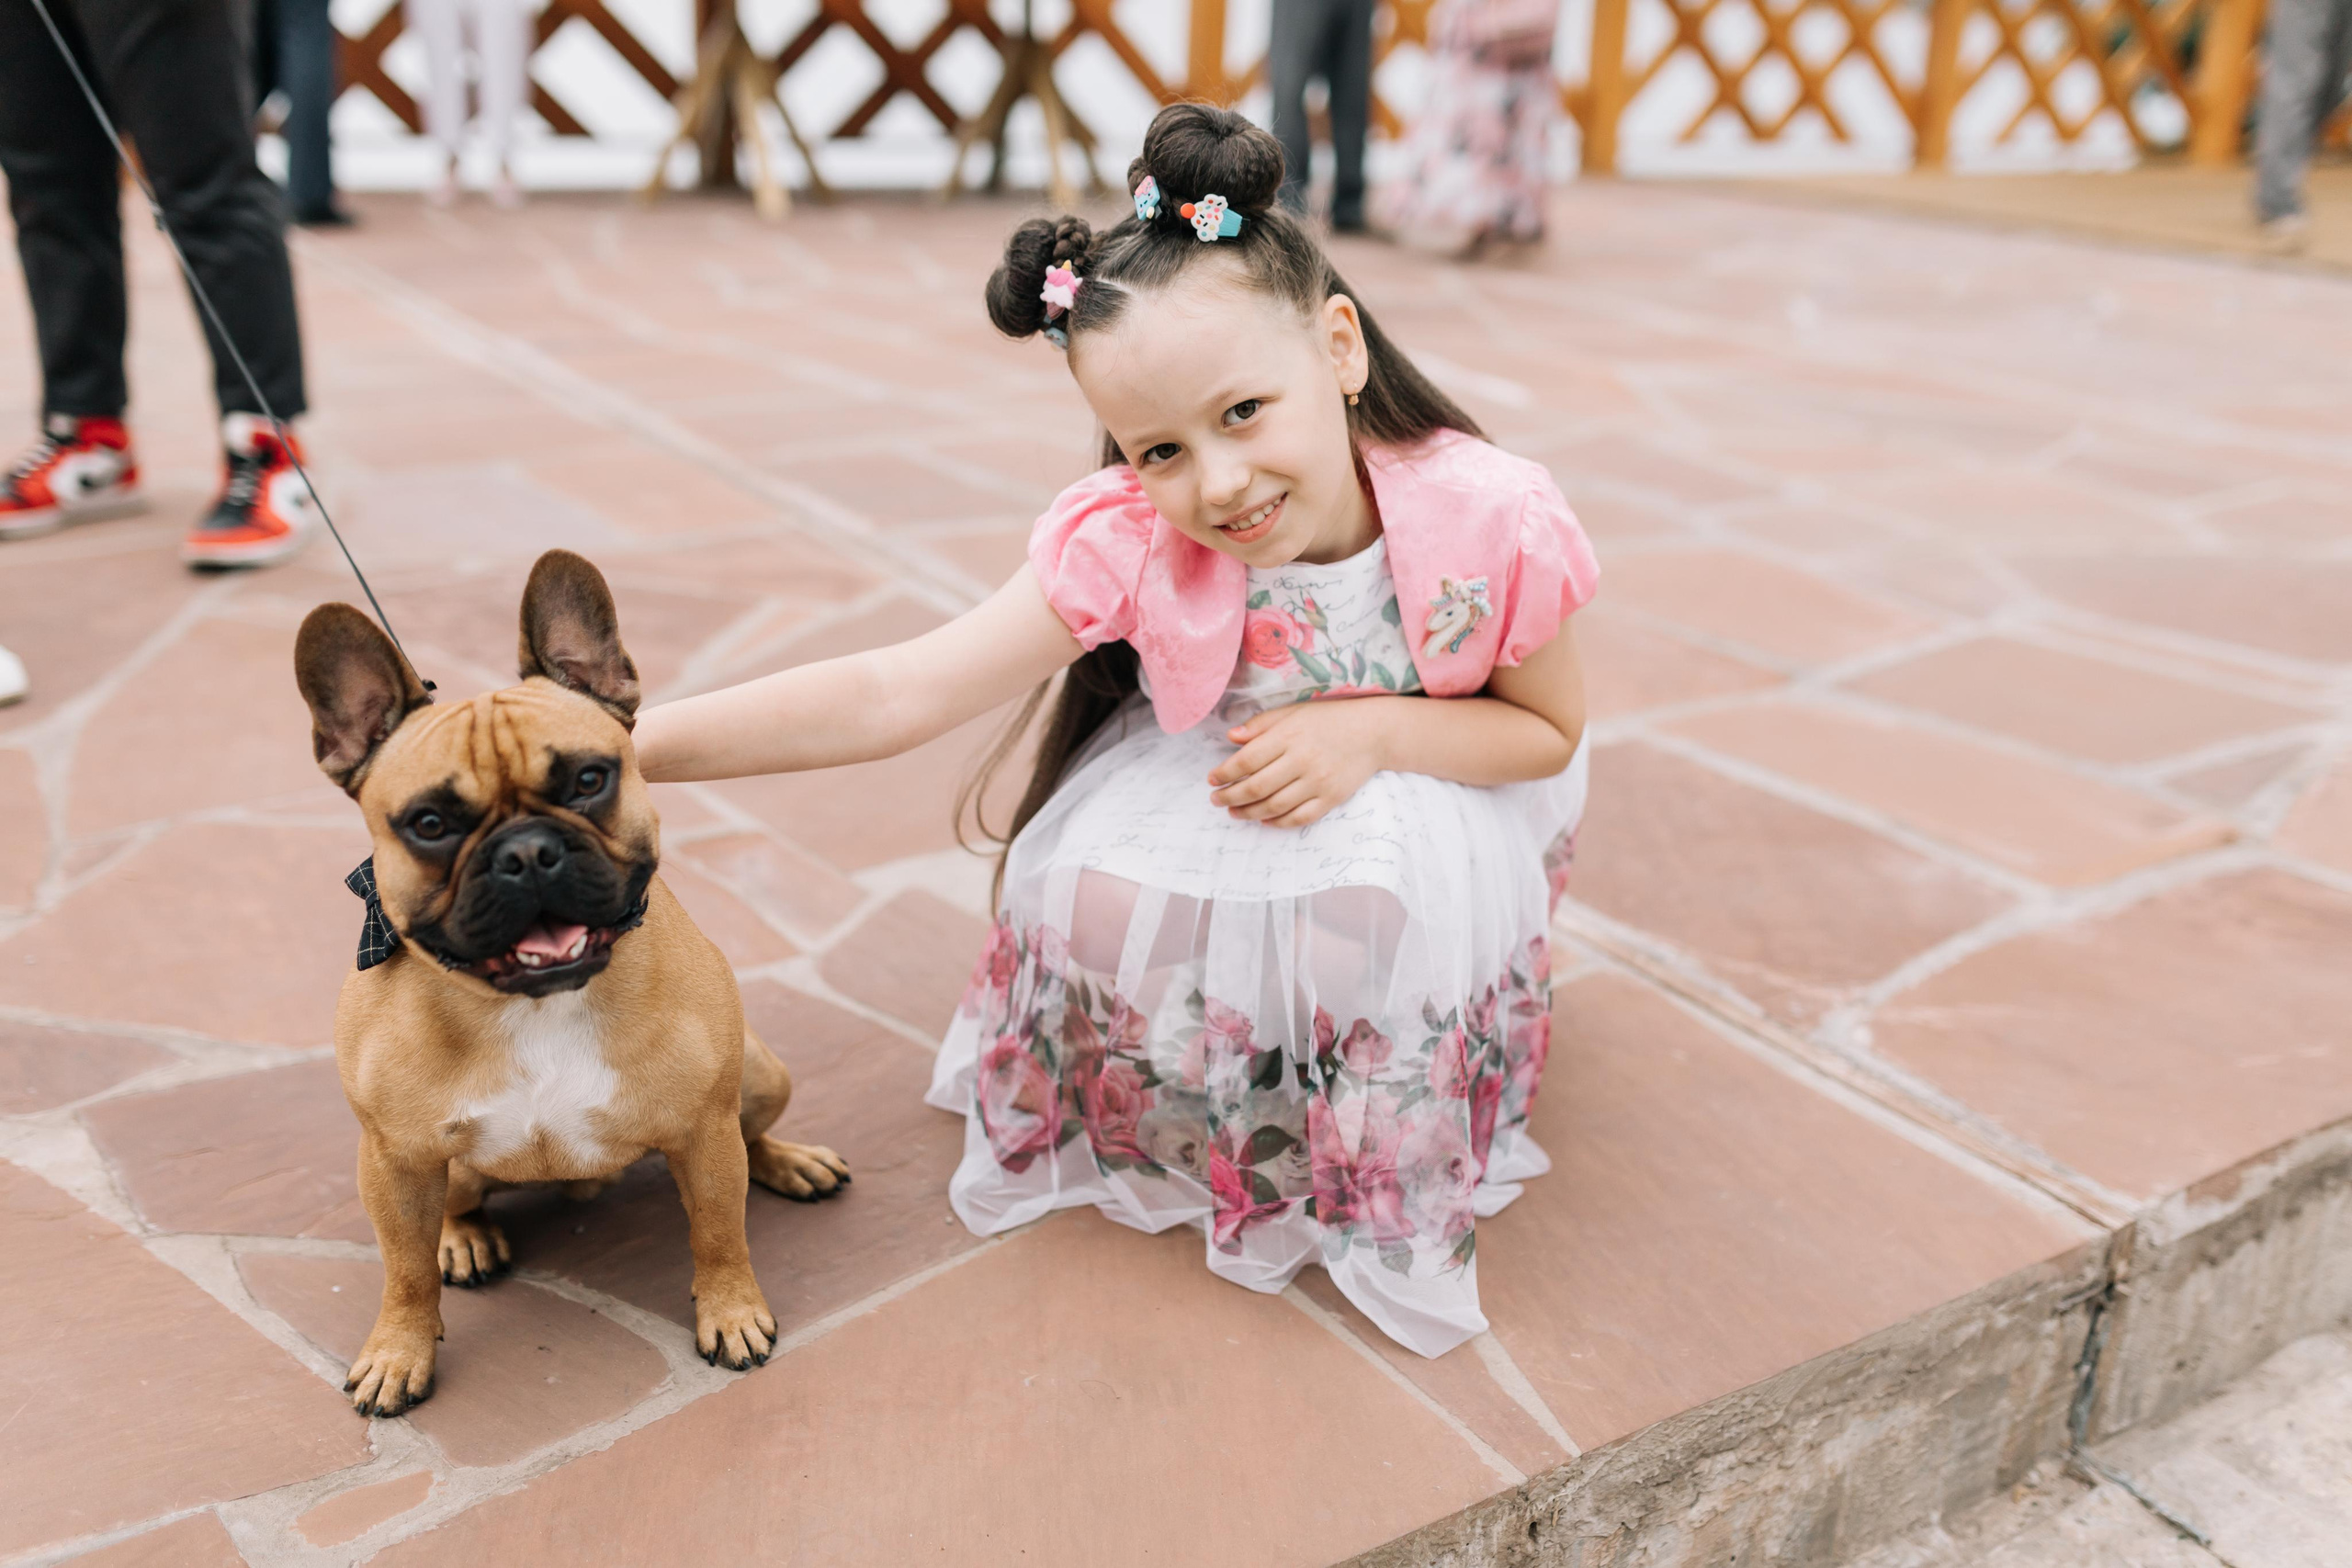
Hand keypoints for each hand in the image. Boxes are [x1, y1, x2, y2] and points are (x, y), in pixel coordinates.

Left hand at [1208, 699, 1391, 827]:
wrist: (1373, 732)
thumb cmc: (1328, 719)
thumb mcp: (1293, 712)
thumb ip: (1261, 724)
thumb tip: (1230, 737)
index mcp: (1289, 735)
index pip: (1246, 760)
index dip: (1224, 773)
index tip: (1212, 779)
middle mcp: (1302, 760)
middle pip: (1255, 787)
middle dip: (1230, 796)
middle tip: (1216, 799)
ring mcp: (1318, 782)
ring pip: (1273, 806)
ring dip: (1248, 812)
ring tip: (1234, 811)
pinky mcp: (1331, 798)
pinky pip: (1298, 818)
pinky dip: (1277, 822)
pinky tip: (1263, 819)